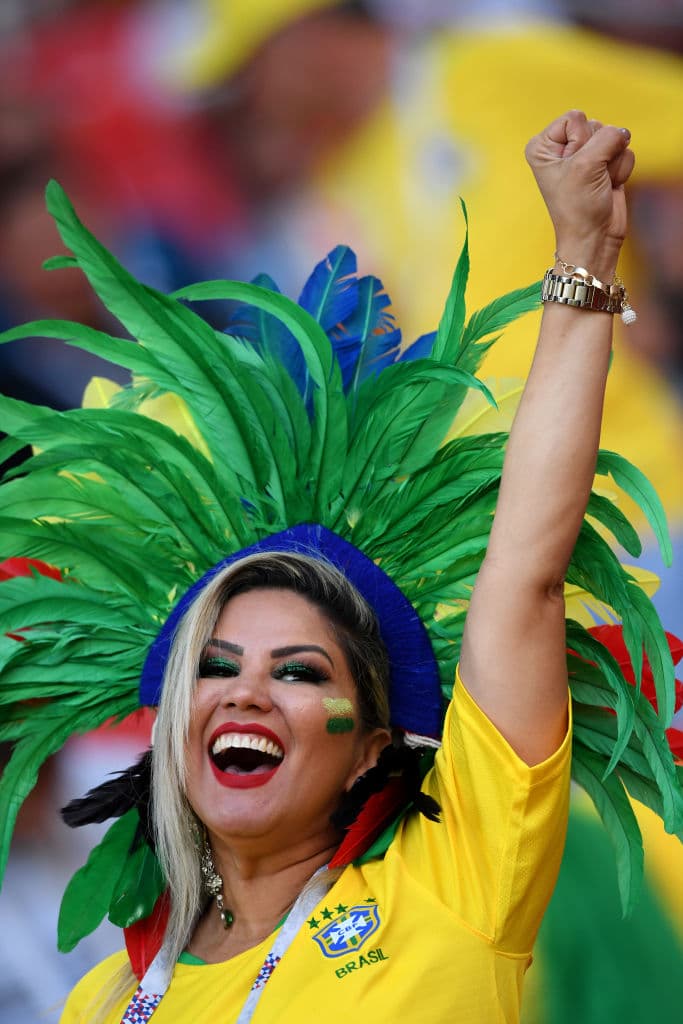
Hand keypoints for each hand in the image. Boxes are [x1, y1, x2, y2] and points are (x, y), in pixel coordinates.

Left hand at [525, 110, 634, 278]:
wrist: (594, 237)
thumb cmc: (578, 206)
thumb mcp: (586, 165)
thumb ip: (607, 136)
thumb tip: (623, 132)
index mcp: (543, 146)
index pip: (574, 117)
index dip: (580, 142)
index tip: (572, 170)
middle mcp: (562, 148)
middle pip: (595, 125)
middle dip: (597, 153)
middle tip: (587, 179)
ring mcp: (585, 155)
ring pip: (613, 138)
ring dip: (610, 163)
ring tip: (598, 184)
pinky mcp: (605, 164)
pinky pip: (624, 151)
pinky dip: (620, 170)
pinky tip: (608, 186)